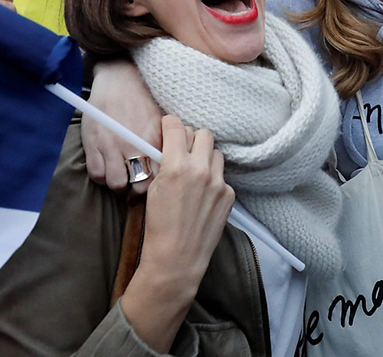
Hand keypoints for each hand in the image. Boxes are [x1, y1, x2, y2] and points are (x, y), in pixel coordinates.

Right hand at [82, 60, 164, 193]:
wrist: (119, 80)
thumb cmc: (141, 101)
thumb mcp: (159, 121)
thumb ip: (163, 144)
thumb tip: (173, 165)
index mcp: (153, 140)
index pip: (159, 175)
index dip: (158, 185)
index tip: (157, 188)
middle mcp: (132, 145)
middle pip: (139, 184)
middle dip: (139, 192)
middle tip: (138, 191)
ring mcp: (110, 146)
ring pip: (116, 183)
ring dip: (119, 186)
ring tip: (122, 182)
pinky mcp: (92, 145)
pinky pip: (97, 174)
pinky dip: (102, 178)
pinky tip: (107, 172)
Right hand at [122, 117, 233, 352]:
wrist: (177, 258)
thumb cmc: (158, 226)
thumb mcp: (153, 189)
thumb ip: (163, 163)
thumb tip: (167, 146)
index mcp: (177, 166)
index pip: (176, 127)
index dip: (170, 124)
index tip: (168, 127)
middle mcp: (201, 170)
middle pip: (203, 134)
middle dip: (191, 138)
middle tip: (183, 149)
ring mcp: (219, 182)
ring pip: (215, 153)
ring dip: (205, 156)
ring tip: (194, 172)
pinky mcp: (229, 195)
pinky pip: (222, 176)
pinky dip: (212, 179)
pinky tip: (202, 194)